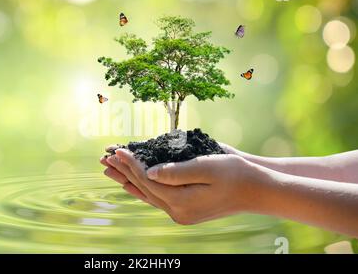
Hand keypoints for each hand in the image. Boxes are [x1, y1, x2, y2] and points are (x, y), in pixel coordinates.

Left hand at [100, 148, 258, 224]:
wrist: (256, 190)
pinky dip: (142, 188)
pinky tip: (132, 185)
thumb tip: (148, 172)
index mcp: (181, 201)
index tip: (117, 148)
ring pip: (146, 194)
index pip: (146, 179)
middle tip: (104, 157)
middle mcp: (177, 211)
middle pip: (142, 188)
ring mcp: (180, 213)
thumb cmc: (236, 173)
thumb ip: (175, 171)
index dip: (131, 163)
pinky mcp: (185, 209)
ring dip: (128, 180)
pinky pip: (156, 198)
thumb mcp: (207, 167)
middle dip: (123, 171)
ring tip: (109, 170)